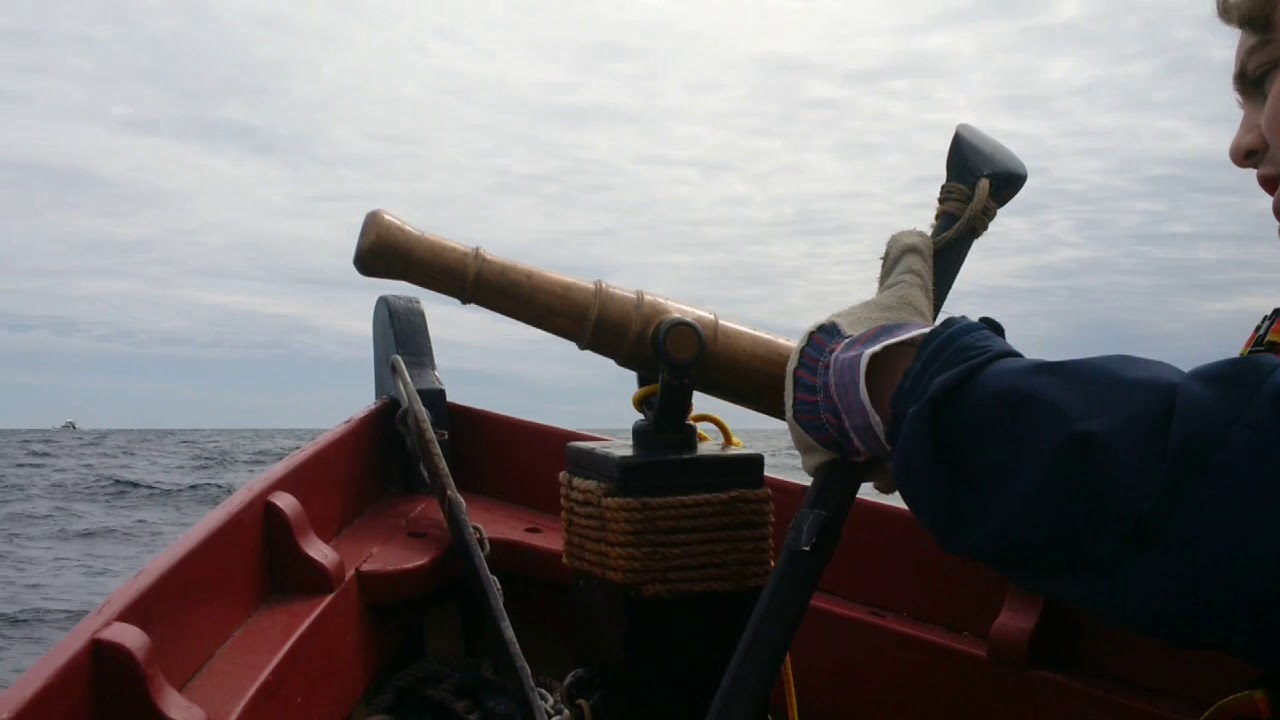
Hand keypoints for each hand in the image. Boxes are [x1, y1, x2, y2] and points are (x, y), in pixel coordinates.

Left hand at [784, 230, 935, 491]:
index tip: (903, 380)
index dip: (882, 369)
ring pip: (849, 431)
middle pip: (849, 399)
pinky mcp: (815, 453)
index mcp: (818, 342)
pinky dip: (867, 464)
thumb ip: (908, 261)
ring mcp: (806, 419)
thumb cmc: (892, 338)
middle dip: (879, 409)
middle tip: (907, 415)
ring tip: (904, 441)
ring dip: (879, 439)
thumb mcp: (907, 292)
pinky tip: (890, 463)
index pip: (851, 357)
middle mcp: (803, 379)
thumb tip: (911, 234)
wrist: (879, 390)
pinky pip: (843, 462)